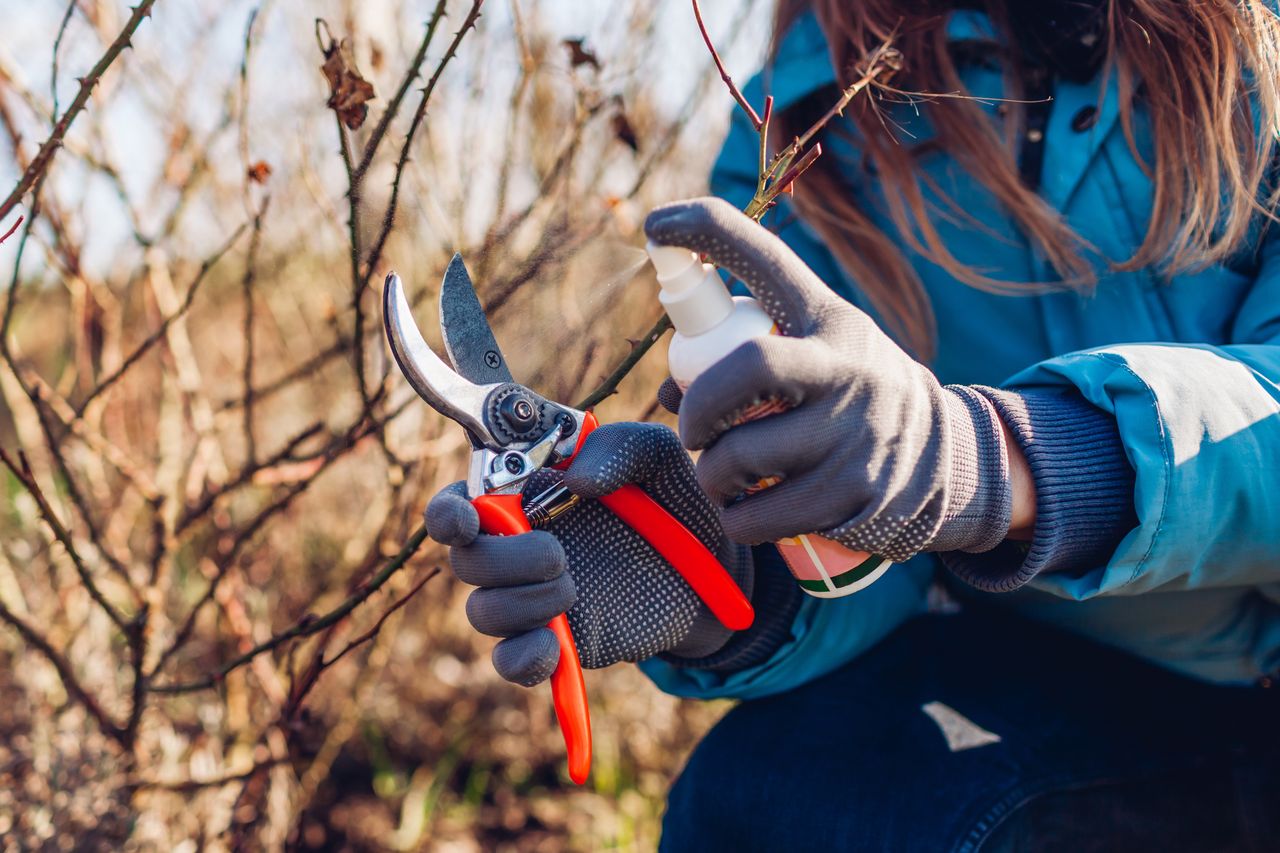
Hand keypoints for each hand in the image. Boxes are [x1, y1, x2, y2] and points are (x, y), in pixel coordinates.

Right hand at [426, 422, 752, 685]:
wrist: (713, 565)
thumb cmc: (672, 497)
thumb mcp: (658, 457)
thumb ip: (619, 447)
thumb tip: (573, 480)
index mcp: (524, 495)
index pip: (457, 503)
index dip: (448, 514)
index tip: (467, 520)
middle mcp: (516, 547)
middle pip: (465, 561)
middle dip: (503, 560)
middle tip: (558, 556)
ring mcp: (532, 597)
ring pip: (483, 612)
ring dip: (523, 604)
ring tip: (574, 589)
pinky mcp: (556, 641)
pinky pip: (511, 661)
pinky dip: (523, 658)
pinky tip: (553, 647)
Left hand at [644, 197, 1016, 561]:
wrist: (945, 455)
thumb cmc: (848, 392)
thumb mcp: (816, 349)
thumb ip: (742, 354)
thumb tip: (670, 388)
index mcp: (828, 320)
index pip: (767, 260)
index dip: (709, 234)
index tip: (656, 225)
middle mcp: (847, 368)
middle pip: (747, 370)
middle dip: (699, 407)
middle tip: (694, 430)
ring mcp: (856, 434)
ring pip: (740, 458)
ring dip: (711, 475)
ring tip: (722, 476)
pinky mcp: (857, 497)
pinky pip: (760, 517)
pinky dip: (737, 518)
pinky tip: (747, 508)